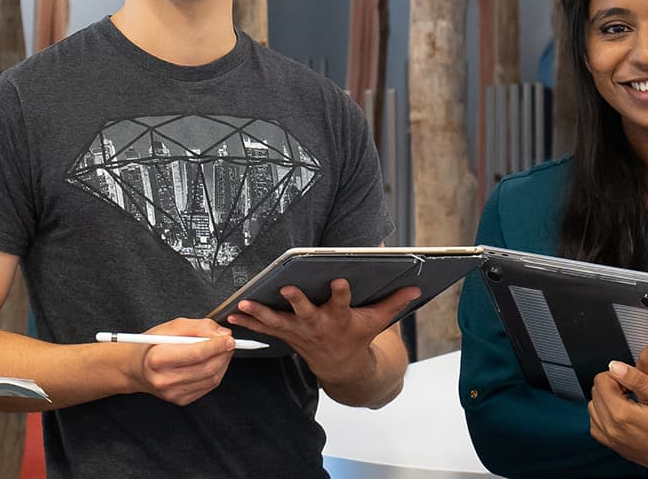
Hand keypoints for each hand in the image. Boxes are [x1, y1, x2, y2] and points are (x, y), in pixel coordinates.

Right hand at [126, 317, 235, 405]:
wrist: (135, 368)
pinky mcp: (181, 400)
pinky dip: (216, 373)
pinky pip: (207, 387)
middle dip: (224, 354)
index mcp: (158, 359)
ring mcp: (173, 393)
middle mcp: (164, 380)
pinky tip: (212, 362)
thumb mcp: (170, 327)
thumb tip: (222, 334)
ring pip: (211, 379)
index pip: (196, 354)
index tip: (229, 338)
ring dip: (223, 363)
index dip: (217, 345)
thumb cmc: (152, 344)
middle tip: (229, 342)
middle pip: (207, 368)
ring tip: (222, 351)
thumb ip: (198, 327)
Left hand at [224, 279, 418, 385]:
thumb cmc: (357, 336)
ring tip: (243, 305)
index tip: (338, 280)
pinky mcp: (285, 335)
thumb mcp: (378, 320)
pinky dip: (247, 323)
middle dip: (296, 300)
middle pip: (306, 311)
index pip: (342, 302)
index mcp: (341, 317)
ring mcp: (299, 331)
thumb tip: (417, 285)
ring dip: (260, 314)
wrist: (341, 367)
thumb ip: (395, 301)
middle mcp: (318, 324)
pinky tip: (229, 315)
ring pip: (278, 321)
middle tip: (286, 288)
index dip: (340, 292)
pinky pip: (263, 329)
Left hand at [588, 361, 647, 473]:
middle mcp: (609, 426)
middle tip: (632, 393)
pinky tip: (623, 414)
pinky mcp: (607, 442)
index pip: (601, 380)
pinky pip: (595, 419)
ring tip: (629, 404)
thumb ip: (639, 379)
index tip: (632, 384)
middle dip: (612, 386)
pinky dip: (605, 413)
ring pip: (594, 404)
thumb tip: (614, 366)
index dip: (617, 376)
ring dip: (608, 399)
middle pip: (596, 391)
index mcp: (621, 413)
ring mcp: (606, 436)